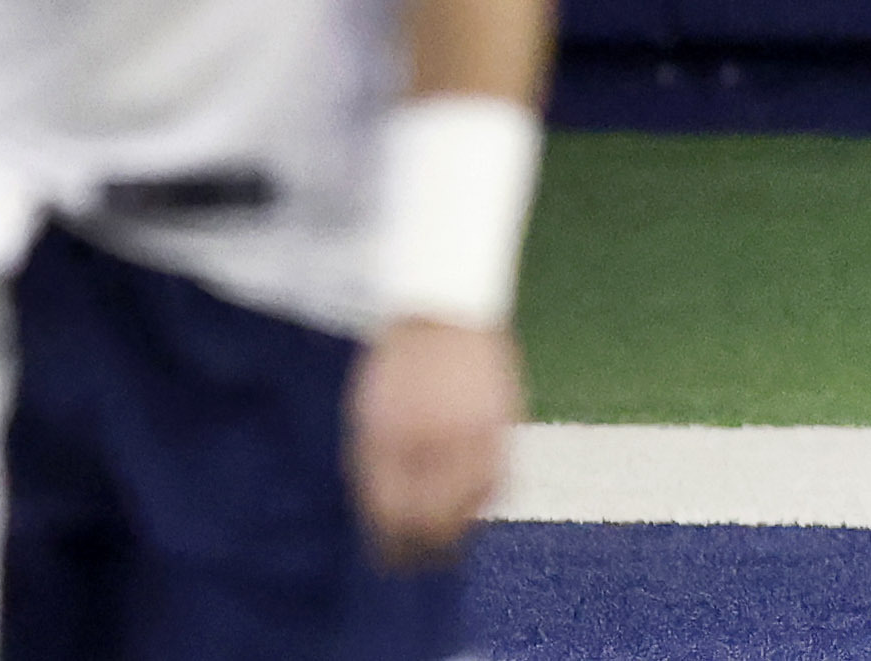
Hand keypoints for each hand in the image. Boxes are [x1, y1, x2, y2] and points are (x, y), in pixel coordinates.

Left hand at [347, 317, 522, 566]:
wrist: (442, 313)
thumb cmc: (397, 367)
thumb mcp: (369, 419)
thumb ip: (377, 468)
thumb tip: (386, 519)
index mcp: (386, 442)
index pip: (390, 517)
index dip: (392, 546)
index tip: (392, 557)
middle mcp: (429, 443)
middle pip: (431, 520)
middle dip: (425, 547)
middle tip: (421, 557)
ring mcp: (469, 432)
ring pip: (471, 505)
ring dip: (460, 527)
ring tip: (451, 534)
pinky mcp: (501, 422)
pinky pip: (498, 478)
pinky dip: (487, 498)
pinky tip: (476, 500)